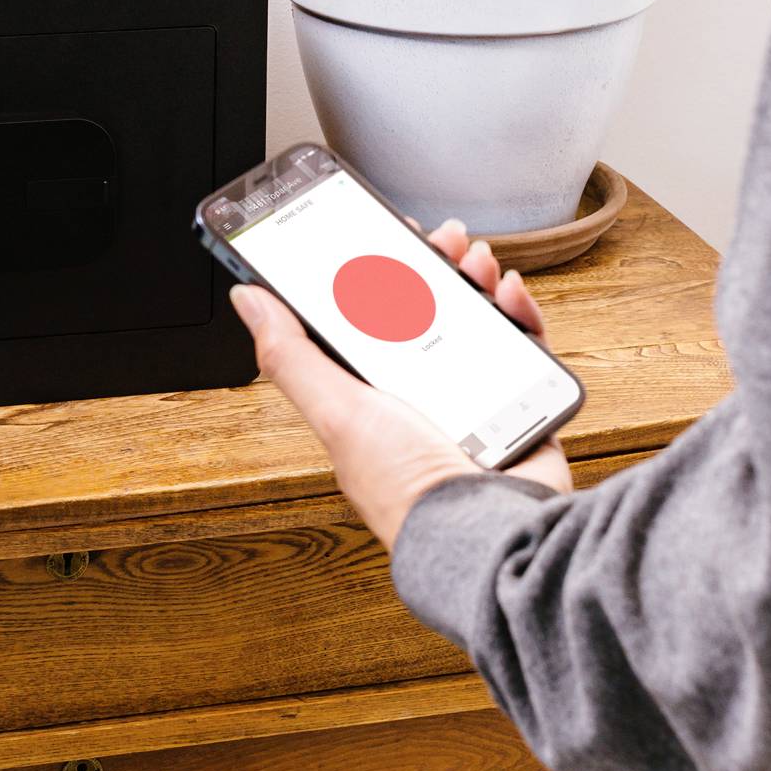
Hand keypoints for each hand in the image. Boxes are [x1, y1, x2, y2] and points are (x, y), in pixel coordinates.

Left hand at [230, 220, 572, 551]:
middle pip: (424, 312)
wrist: (487, 533)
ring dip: (473, 280)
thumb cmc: (408, 488)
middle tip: (440, 239)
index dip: (373, 275)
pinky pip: (523, 348)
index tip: (381, 237)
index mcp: (369, 398)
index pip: (365, 320)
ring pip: (474, 321)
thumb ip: (290, 354)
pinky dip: (518, 314)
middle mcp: (420, 397)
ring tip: (475, 258)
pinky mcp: (522, 407)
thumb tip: (247, 300)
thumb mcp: (336, 411)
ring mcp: (473, 401)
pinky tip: (508, 294)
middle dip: (432, 267)